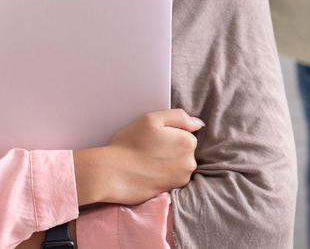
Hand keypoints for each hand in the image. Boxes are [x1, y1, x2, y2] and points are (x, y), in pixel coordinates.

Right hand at [75, 108, 202, 205]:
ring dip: (167, 162)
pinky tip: (148, 172)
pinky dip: (162, 175)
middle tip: (148, 149)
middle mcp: (190, 163)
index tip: (154, 137)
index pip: (186, 133)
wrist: (111, 173)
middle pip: (184, 150)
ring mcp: (181, 179)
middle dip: (170, 148)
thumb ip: (179, 117)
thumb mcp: (152, 119)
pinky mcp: (171, 191)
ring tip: (147, 161)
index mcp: (188, 142)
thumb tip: (198, 124)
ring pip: (178, 164)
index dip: (169, 133)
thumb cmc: (129, 144)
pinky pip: (171, 178)